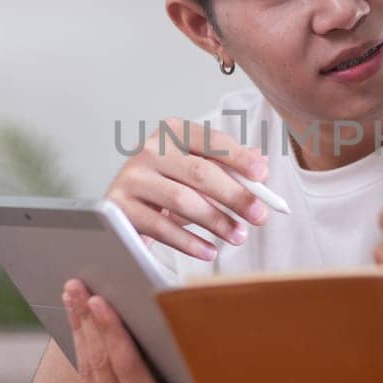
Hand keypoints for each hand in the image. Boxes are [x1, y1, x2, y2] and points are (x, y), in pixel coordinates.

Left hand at [64, 279, 248, 382]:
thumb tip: (179, 321)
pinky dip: (83, 355)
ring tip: (74, 300)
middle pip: (99, 365)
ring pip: (87, 375)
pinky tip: (81, 331)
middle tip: (77, 287)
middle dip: (87, 322)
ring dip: (79, 333)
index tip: (98, 299)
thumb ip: (195, 371)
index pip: (126, 366)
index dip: (110, 329)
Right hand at [107, 118, 270, 260]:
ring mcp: (133, 177)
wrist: (123, 207)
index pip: (212, 141)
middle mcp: (149, 149)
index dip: (239, 158)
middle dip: (235, 196)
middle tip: (259, 215)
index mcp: (172, 132)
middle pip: (201, 172)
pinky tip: (209, 251)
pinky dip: (189, 242)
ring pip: (182, 200)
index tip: (262, 176)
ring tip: (238, 236)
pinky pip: (161, 227)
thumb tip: (261, 162)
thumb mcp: (195, 170)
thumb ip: (227, 164)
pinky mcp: (121, 207)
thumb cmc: (166, 185)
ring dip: (216, 221)